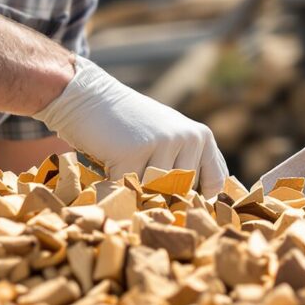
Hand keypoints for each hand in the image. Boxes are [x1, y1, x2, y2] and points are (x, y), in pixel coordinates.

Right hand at [33, 58, 228, 193]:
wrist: (88, 99)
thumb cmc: (128, 126)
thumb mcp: (168, 137)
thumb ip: (187, 164)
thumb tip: (203, 206)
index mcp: (202, 137)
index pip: (215, 183)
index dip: (197, 200)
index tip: (176, 202)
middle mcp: (189, 138)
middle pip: (182, 194)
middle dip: (160, 195)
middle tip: (139, 174)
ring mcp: (163, 143)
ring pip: (157, 193)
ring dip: (137, 189)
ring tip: (126, 165)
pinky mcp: (135, 151)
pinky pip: (130, 189)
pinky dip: (116, 184)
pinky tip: (110, 163)